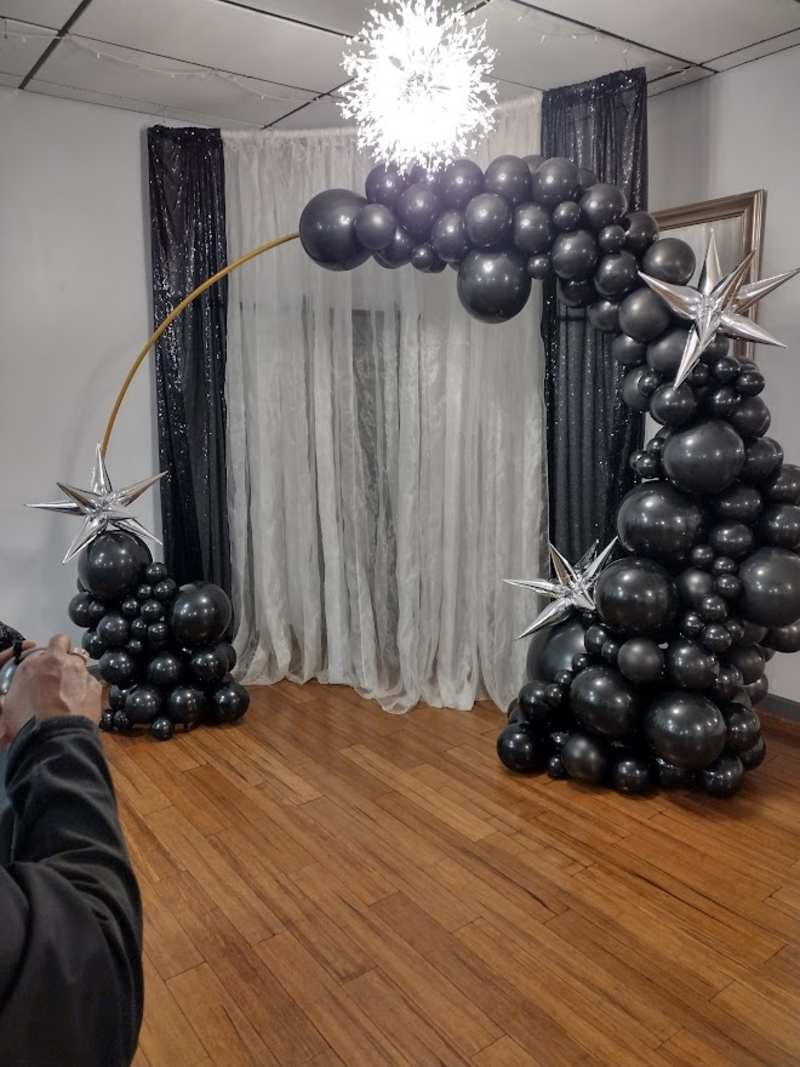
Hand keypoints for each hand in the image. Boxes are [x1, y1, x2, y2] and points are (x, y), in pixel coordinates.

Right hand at [0, 634, 101, 749]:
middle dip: (66, 658)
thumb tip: (26, 685)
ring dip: (76, 675)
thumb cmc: (28, 721)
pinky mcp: (96, 686)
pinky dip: (86, 690)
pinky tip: (80, 704)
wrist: (56, 734)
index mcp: (37, 662)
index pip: (54, 642)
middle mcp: (61, 661)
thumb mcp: (11, 702)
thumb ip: (22, 684)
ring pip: (81, 665)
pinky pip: (91, 682)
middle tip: (60, 676)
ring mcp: (81, 672)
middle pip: (68, 648)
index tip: (49, 663)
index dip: (53, 652)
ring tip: (70, 694)